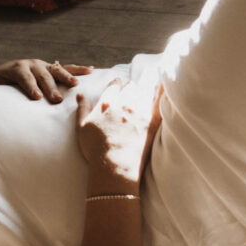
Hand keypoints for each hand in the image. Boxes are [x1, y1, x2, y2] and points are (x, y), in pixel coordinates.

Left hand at [0, 57, 91, 104]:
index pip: (24, 78)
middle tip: (55, 100)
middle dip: (49, 87)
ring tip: (74, 86)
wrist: (10, 71)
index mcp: (18, 68)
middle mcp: (32, 64)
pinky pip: (67, 67)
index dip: (30, 87)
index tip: (37, 97)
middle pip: (42, 76)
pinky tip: (90, 70)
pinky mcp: (52, 67)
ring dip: (66, 77)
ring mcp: (44, 65)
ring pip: (56, 70)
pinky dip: (78, 68)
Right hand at [74, 73, 162, 192]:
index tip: (118, 83)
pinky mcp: (153, 121)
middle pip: (131, 86)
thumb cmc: (96, 148)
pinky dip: (162, 91)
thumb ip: (82, 108)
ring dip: (146, 86)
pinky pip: (159, 101)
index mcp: (107, 103)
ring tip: (150, 80)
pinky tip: (165, 85)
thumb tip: (80, 94)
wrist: (115, 165)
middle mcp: (124, 103)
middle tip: (132, 87)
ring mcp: (140, 111)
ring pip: (145, 91)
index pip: (114, 85)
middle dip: (130, 86)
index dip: (116, 83)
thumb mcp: (82, 127)